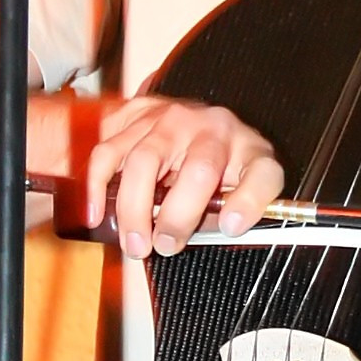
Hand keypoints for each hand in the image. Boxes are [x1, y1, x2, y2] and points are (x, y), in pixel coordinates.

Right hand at [80, 95, 282, 260]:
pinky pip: (109, 150)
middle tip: (163, 246)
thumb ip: (227, 215)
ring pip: (144, 160)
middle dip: (177, 217)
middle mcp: (214, 128)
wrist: (196, 122)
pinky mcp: (137, 115)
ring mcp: (172, 118)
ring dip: (134, 209)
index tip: (231, 227)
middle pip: (198, 170)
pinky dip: (97, 186)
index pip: (262, 173)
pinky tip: (97, 214)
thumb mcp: (237, 191)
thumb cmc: (219, 169)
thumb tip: (215, 234)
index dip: (250, 202)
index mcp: (250, 151)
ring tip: (134, 243)